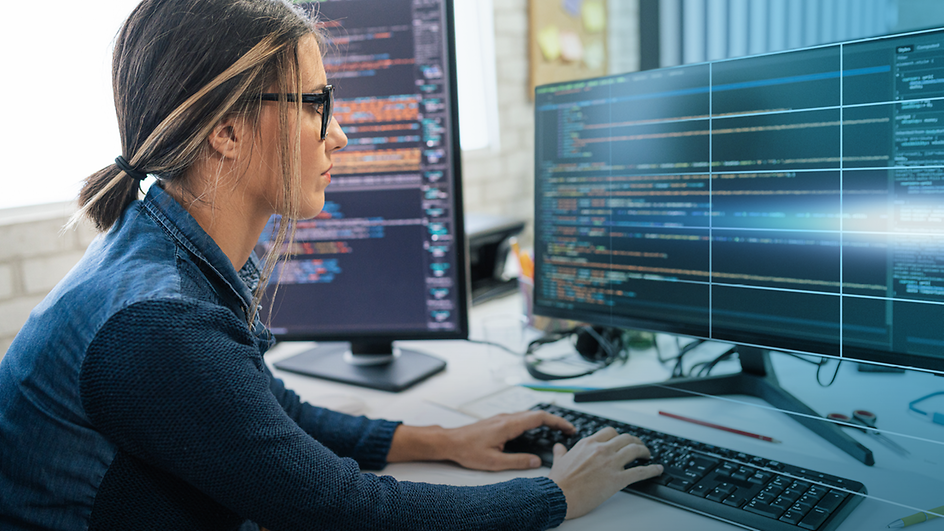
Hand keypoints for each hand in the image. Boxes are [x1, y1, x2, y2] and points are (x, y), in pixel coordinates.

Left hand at [442, 410, 575, 470]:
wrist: (449, 442)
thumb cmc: (467, 450)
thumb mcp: (494, 462)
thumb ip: (517, 461)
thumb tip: (536, 462)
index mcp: (508, 425)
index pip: (539, 417)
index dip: (557, 421)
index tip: (569, 428)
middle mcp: (506, 418)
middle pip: (537, 414)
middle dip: (555, 421)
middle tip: (568, 431)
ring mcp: (502, 418)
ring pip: (529, 415)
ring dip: (545, 421)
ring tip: (556, 431)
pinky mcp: (498, 421)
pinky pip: (521, 418)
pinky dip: (534, 423)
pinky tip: (535, 432)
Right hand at [547, 427, 662, 519]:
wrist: (559, 495)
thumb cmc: (559, 481)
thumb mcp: (558, 461)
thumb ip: (560, 452)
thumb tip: (558, 447)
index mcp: (588, 443)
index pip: (610, 432)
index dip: (619, 436)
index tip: (623, 441)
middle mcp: (602, 449)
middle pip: (626, 438)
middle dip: (635, 441)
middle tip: (639, 447)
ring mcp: (611, 463)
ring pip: (635, 450)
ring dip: (645, 451)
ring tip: (648, 455)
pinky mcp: (617, 479)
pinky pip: (640, 471)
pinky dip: (652, 470)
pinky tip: (657, 469)